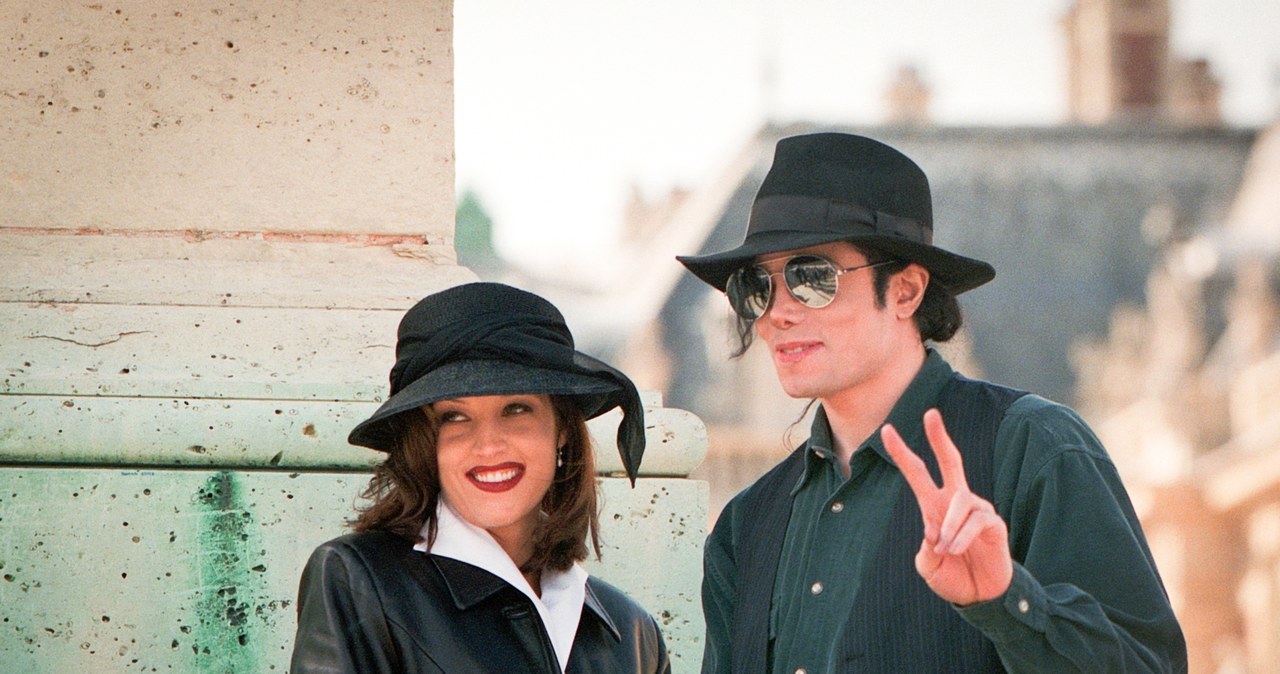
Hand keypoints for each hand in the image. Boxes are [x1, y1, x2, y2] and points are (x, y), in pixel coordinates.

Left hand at [880, 408, 1012, 605]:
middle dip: (939, 437)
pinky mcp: (993, 523)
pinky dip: (962, 537)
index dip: (902, 452)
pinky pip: (976, 520)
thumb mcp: (928, 565)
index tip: (886, 430)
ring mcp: (976, 509)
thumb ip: (926, 549)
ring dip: (950, 528)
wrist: (979, 595)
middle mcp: (955, 501)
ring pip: (960, 501)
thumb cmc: (952, 575)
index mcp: (934, 506)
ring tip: (947, 550)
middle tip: (930, 413)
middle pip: (950, 460)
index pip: (917, 473)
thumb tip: (935, 532)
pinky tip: (958, 549)